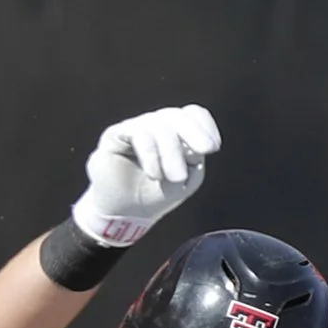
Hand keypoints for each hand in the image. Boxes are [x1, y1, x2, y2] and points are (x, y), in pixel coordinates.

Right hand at [71, 105, 220, 246]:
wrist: (126, 213)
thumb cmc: (156, 195)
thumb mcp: (185, 180)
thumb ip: (193, 159)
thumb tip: (193, 144)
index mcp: (176, 132)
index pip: (193, 114)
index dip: (205, 126)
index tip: (212, 148)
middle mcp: (155, 124)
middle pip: (177, 116)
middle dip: (194, 134)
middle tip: (203, 152)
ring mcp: (135, 127)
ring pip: (159, 125)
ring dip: (171, 152)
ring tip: (175, 178)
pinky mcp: (115, 134)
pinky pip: (137, 133)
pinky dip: (151, 153)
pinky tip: (154, 174)